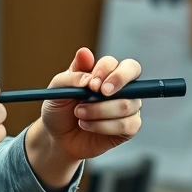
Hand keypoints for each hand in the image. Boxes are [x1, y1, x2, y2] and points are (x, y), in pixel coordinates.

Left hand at [36, 47, 142, 163]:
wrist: (58, 137)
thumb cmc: (60, 109)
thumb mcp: (58, 88)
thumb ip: (72, 72)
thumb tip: (86, 54)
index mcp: (106, 72)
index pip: (118, 62)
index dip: (107, 71)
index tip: (92, 84)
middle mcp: (121, 87)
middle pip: (133, 72)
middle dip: (117, 80)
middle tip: (101, 93)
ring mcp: (127, 106)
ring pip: (126, 104)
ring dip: (98, 111)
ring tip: (79, 114)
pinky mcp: (129, 127)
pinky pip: (126, 125)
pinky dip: (102, 126)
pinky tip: (87, 126)